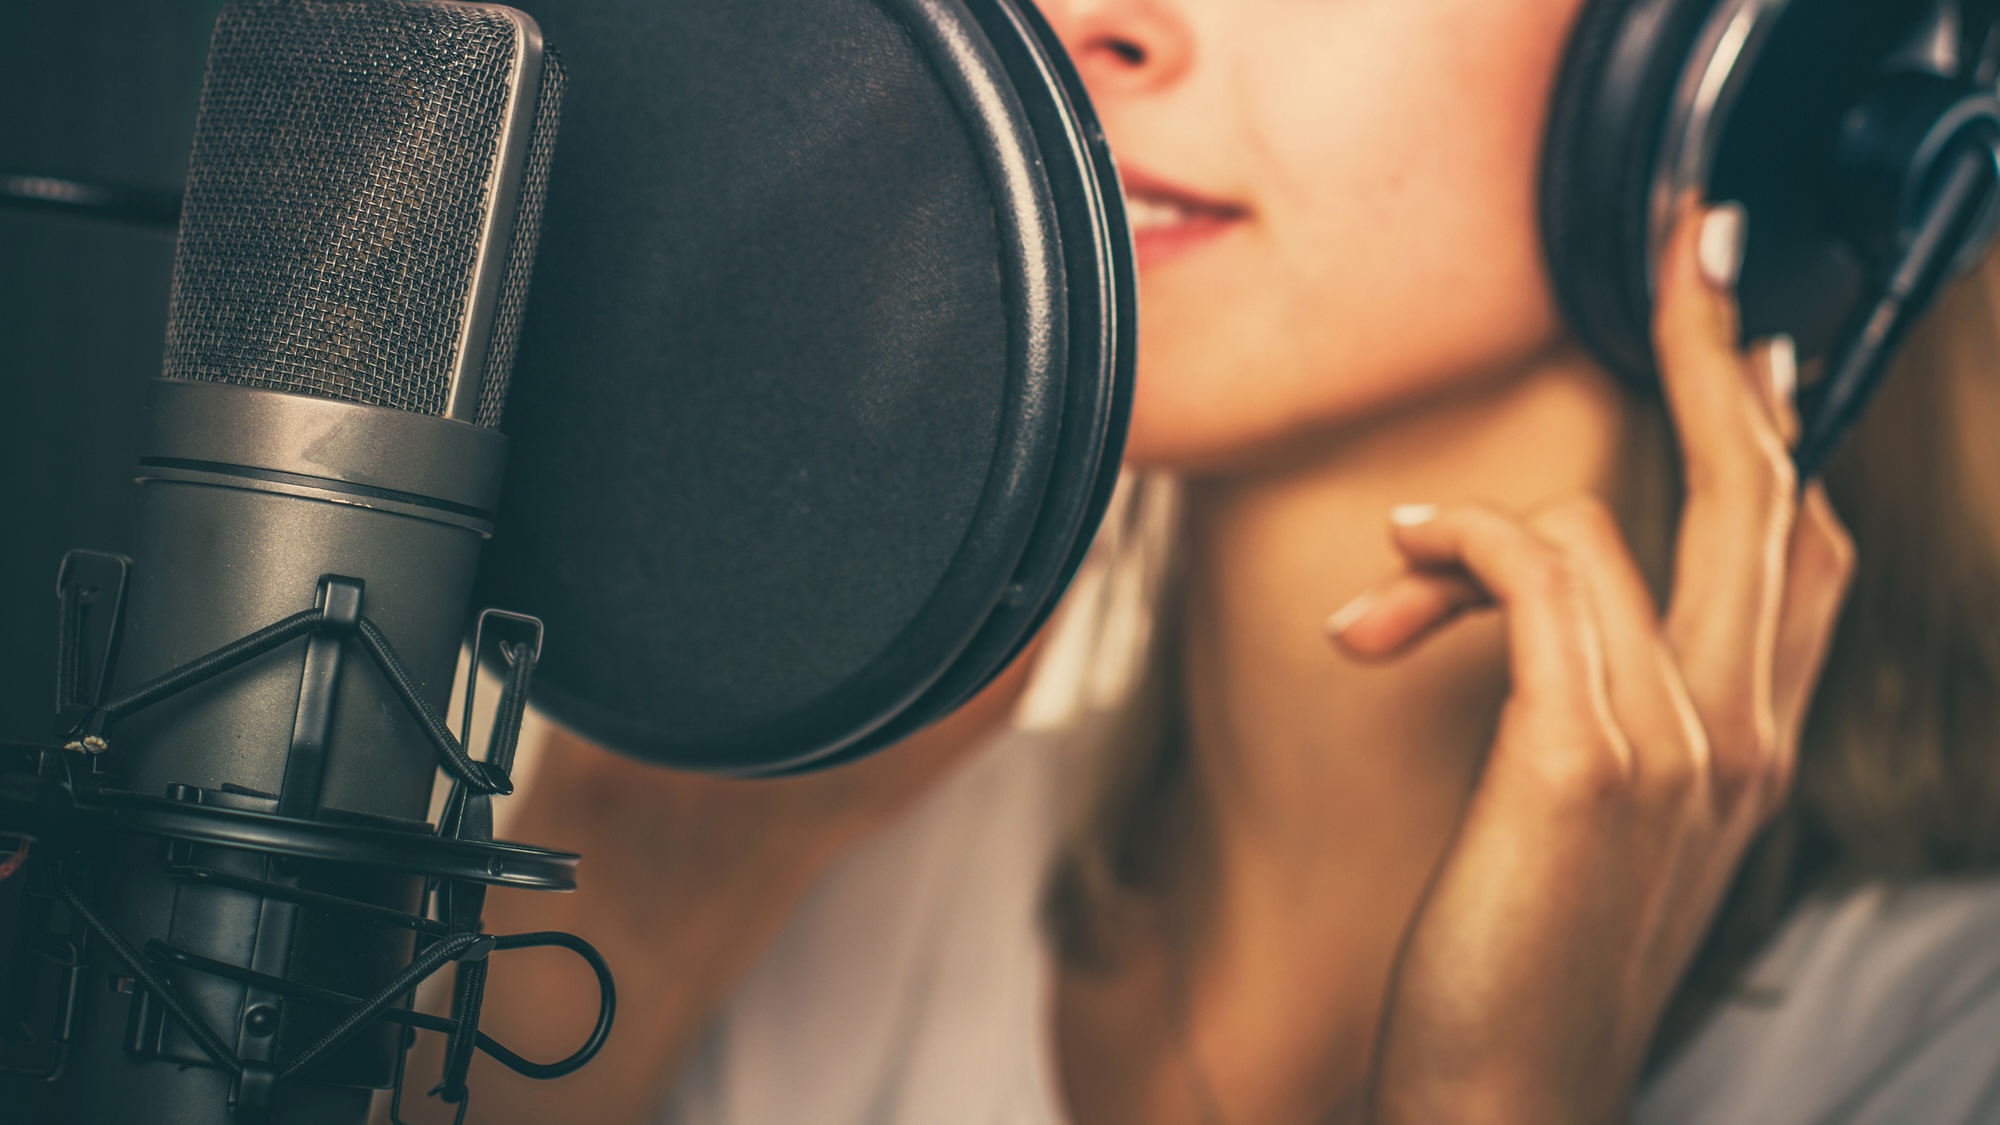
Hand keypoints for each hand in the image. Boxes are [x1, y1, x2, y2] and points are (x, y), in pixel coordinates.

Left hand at [1328, 198, 1853, 1122]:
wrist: (1506, 1099)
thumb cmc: (1522, 961)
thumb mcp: (1585, 822)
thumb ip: (1600, 708)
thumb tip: (1537, 594)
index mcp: (1753, 747)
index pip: (1801, 554)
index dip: (1779, 438)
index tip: (1742, 347)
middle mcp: (1746, 735)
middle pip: (1763, 498)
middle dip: (1716, 363)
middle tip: (1678, 258)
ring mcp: (1686, 745)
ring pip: (1621, 524)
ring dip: (1474, 524)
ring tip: (1393, 569)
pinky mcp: (1593, 759)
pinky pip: (1539, 571)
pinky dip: (1452, 552)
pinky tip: (1383, 603)